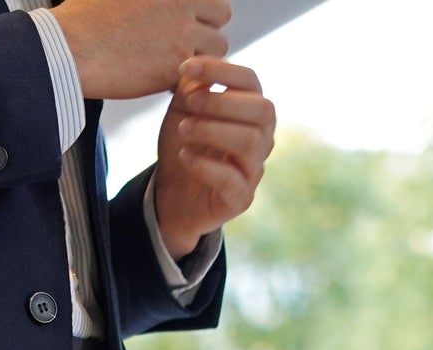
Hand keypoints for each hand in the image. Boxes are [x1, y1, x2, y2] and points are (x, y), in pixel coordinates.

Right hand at [58, 0, 231, 101]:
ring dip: (202, 58)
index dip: (200, 8)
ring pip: (217, 47)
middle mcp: (183, 0)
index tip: (185, 21)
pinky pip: (199, 75)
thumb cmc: (85, 18)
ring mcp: (182, 31)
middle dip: (208, 29)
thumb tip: (145, 2)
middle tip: (185, 44)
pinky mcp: (175, 64)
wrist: (70, 49)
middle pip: (221, 13)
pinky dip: (186, 80)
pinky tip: (163, 80)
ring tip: (174, 64)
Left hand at [153, 59, 275, 260]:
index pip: (250, 80)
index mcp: (251, 110)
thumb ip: (192, 86)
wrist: (170, 195)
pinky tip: (184, 156)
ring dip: (213, 130)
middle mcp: (262, 137)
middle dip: (222, 102)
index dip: (221, 70)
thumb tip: (199, 73)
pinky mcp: (241, 199)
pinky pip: (232, 180)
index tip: (185, 67)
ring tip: (183, 129)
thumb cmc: (184, 144)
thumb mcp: (182, 109)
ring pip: (251, 142)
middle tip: (189, 102)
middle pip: (262, 110)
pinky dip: (206, 166)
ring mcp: (254, 169)